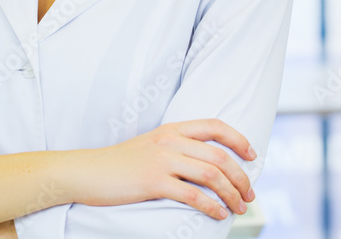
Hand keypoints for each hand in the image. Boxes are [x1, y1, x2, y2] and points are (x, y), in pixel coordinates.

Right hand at [71, 119, 256, 219]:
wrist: (87, 171)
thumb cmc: (120, 164)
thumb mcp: (151, 146)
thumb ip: (176, 149)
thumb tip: (207, 165)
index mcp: (171, 129)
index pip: (214, 126)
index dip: (239, 139)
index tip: (252, 156)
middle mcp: (169, 141)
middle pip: (219, 156)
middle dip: (241, 178)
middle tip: (249, 194)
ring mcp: (161, 160)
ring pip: (211, 175)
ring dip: (231, 194)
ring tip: (238, 208)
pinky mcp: (153, 182)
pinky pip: (192, 195)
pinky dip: (211, 207)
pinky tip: (218, 214)